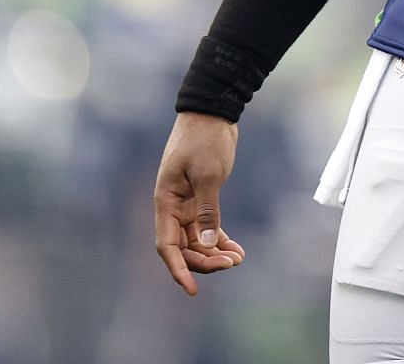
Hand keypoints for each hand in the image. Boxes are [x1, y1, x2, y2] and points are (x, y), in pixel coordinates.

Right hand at [154, 111, 246, 294]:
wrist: (211, 114)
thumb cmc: (204, 140)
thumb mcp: (208, 174)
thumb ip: (208, 210)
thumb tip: (209, 245)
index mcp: (166, 202)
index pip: (167, 245)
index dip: (178, 269)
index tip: (192, 289)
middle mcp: (173, 207)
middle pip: (183, 247)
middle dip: (204, 261)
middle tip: (231, 264)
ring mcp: (186, 204)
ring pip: (197, 240)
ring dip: (214, 252)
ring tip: (238, 259)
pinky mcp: (201, 199)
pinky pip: (207, 228)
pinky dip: (220, 239)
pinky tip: (237, 250)